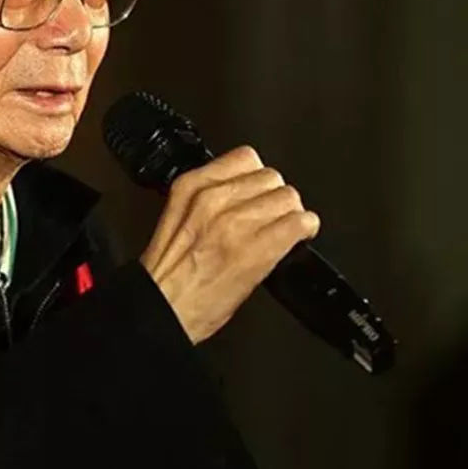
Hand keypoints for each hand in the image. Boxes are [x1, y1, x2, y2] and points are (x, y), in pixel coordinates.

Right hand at [139, 146, 319, 344]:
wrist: (163, 309)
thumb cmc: (168, 274)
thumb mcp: (178, 216)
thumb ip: (208, 196)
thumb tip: (244, 190)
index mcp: (191, 186)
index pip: (245, 158)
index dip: (257, 178)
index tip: (258, 192)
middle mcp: (213, 200)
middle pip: (271, 177)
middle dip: (275, 197)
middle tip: (271, 216)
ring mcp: (236, 224)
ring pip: (289, 198)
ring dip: (291, 214)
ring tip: (285, 228)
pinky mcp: (257, 250)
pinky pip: (298, 224)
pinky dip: (305, 229)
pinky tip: (299, 237)